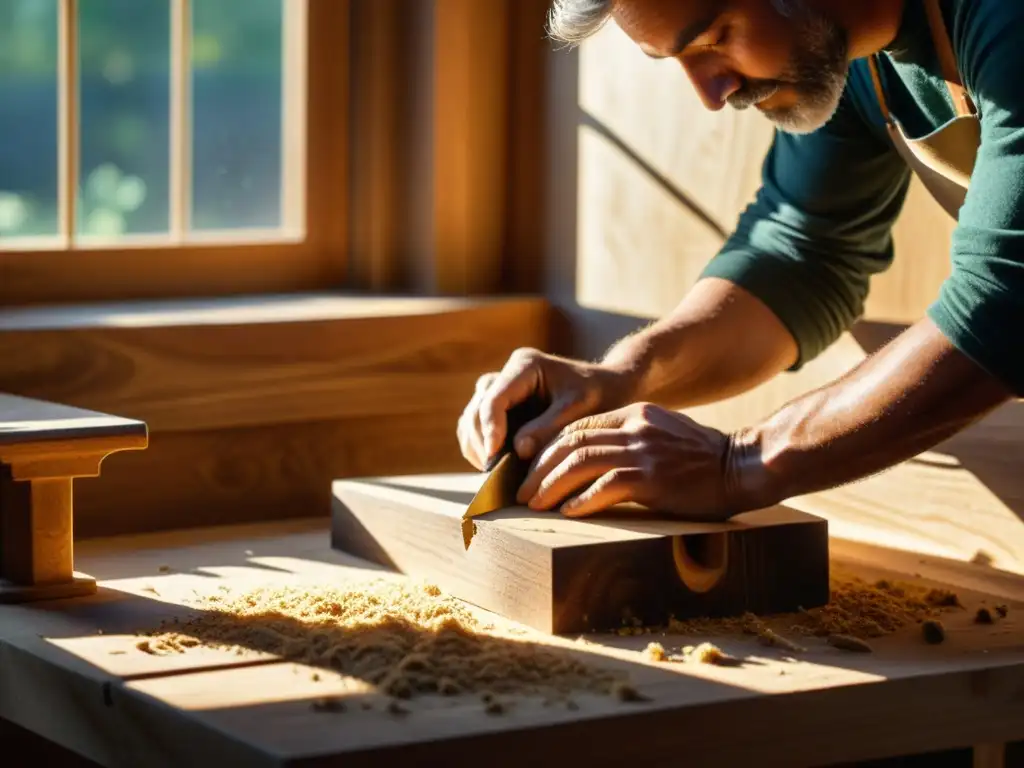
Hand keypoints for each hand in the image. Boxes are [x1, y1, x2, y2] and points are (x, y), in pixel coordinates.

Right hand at [457, 347, 636, 469]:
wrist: (608, 388)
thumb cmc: (599, 395)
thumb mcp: (579, 411)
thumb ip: (549, 428)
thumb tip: (518, 451)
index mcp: (525, 365)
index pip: (494, 398)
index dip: (490, 430)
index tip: (494, 459)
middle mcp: (506, 373)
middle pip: (477, 409)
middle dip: (481, 442)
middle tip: (493, 473)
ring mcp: (500, 389)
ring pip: (471, 419)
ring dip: (477, 447)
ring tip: (492, 474)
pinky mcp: (499, 407)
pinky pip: (477, 428)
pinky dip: (480, 448)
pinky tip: (495, 467)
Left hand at [515, 402, 747, 520]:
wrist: (744, 466)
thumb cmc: (703, 458)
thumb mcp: (663, 434)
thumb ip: (630, 438)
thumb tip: (590, 462)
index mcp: (635, 413)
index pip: (578, 426)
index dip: (548, 449)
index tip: (531, 470)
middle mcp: (635, 428)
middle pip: (571, 443)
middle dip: (540, 469)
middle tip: (522, 492)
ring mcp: (644, 451)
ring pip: (581, 463)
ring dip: (552, 486)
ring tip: (535, 505)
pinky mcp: (654, 477)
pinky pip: (606, 487)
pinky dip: (582, 501)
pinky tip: (568, 513)